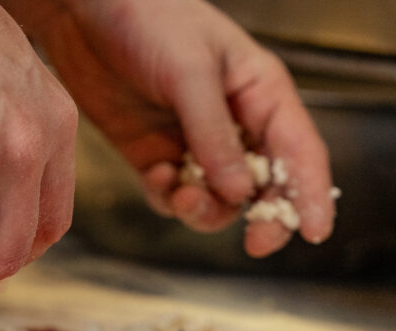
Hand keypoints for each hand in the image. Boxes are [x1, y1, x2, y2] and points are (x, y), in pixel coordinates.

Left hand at [11, 0, 334, 254]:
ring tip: (183, 193)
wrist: (82, 11)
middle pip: (267, 187)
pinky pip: (174, 196)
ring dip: (206, 209)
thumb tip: (240, 193)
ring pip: (219, 201)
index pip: (300, 151)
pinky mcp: (156, 155)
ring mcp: (195, 143)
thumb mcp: (189, 73)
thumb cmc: (148, 18)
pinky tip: (156, 174)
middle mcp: (235, 123)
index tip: (314, 233)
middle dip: (265, 217)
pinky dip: (169, 197)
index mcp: (260, 93)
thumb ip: (214, 135)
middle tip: (256, 242)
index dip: (311, 194)